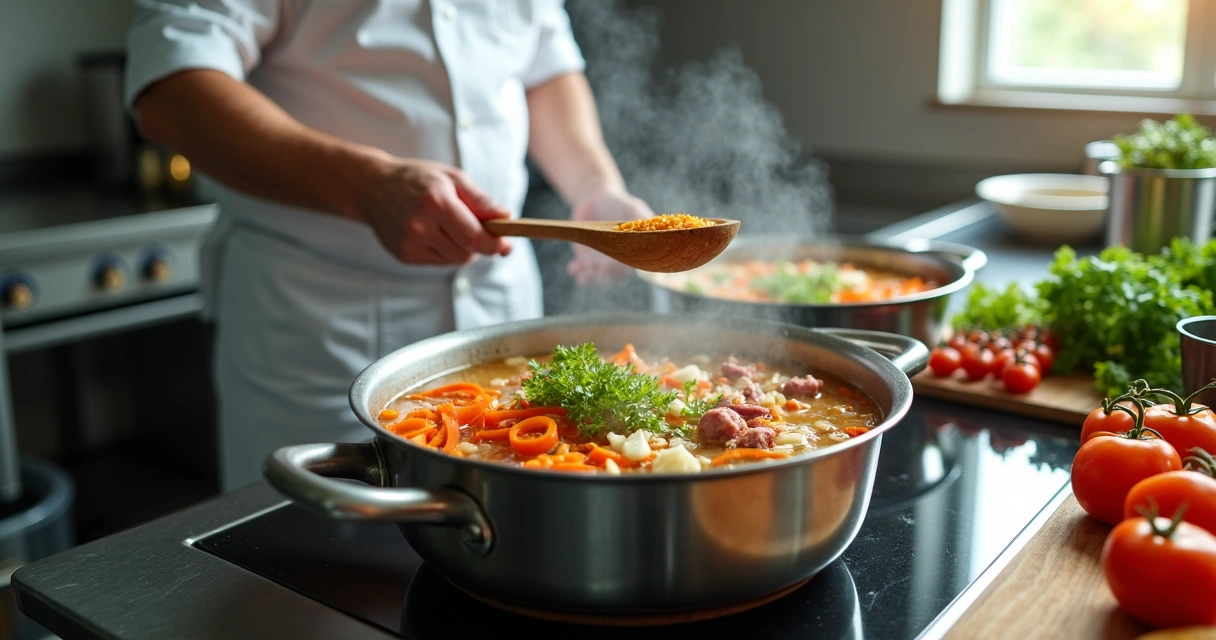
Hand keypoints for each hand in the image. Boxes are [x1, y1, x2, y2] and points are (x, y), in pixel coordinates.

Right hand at [356, 158, 511, 264]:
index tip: (504, 243)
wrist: (373, 187)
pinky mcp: (403, 255)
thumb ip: (482, 201)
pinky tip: (433, 232)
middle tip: (476, 228)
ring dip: (461, 248)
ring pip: (454, 260)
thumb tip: (507, 218)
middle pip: (466, 253)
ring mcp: (409, 244)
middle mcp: (420, 226)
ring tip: (449, 226)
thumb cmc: (418, 179)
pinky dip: (444, 251)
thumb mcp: (453, 178)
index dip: (494, 244)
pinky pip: (438, 262)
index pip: (474, 237)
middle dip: (479, 245)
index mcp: (436, 203)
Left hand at [568, 186, 654, 285]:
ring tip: (582, 274)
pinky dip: (577, 272)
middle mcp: (617, 260)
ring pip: (596, 278)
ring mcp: (601, 261)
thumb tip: (656, 229)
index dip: (618, 271)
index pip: (628, 268)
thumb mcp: (633, 207)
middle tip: (595, 271)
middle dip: (603, 278)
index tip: (609, 266)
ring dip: (589, 279)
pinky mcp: (586, 258)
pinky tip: (573, 267)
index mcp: (632, 252)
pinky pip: (582, 271)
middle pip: (612, 278)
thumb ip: (643, 219)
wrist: (597, 199)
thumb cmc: (620, 203)